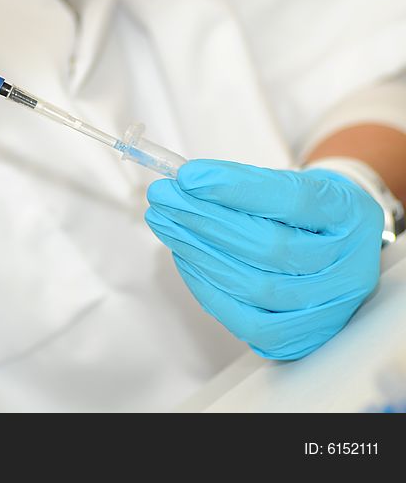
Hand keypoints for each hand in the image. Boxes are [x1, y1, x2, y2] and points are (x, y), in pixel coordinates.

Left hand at [145, 159, 383, 358]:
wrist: (334, 250)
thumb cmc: (305, 214)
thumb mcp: (292, 182)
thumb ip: (245, 183)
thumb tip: (185, 182)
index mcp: (350, 215)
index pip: (293, 200)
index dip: (236, 188)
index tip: (188, 176)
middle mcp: (348, 266)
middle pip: (269, 247)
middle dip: (204, 219)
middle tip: (163, 197)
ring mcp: (328, 308)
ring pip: (255, 286)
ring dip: (197, 252)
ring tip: (164, 223)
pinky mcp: (300, 337)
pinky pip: (246, 320)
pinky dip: (207, 288)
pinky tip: (185, 258)